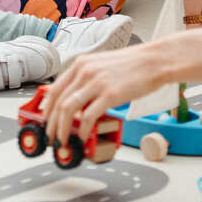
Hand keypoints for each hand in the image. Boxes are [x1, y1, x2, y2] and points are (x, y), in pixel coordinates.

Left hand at [41, 45, 161, 146]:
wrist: (155, 61)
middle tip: (51, 136)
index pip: (55, 89)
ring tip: (64, 140)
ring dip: (62, 129)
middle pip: (58, 102)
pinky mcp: (110, 95)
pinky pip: (88, 116)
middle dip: (51, 124)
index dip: (47, 109)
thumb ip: (87, 80)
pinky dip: (82, 130)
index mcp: (82, 64)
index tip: (46, 121)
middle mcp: (85, 71)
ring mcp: (97, 82)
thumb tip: (77, 101)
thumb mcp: (102, 65)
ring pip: (68, 110)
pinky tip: (84, 137)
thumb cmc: (134, 64)